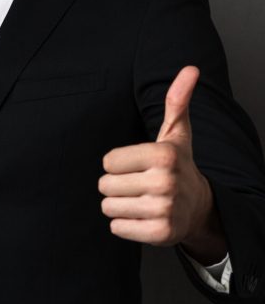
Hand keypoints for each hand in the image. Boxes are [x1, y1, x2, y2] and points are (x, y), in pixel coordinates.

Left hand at [99, 65, 226, 263]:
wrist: (199, 207)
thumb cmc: (178, 165)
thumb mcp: (176, 133)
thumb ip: (177, 100)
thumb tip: (190, 69)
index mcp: (163, 155)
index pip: (108, 162)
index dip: (118, 164)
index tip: (138, 165)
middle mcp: (165, 182)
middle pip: (105, 185)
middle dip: (116, 186)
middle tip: (138, 184)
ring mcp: (163, 210)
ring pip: (108, 208)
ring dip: (119, 206)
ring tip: (140, 200)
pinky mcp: (159, 234)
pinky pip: (117, 228)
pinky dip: (125, 225)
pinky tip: (143, 217)